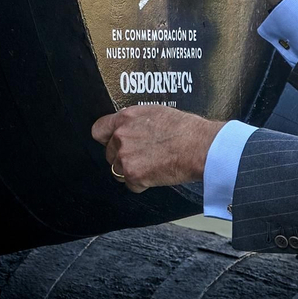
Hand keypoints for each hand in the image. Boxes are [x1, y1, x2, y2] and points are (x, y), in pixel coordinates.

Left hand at [91, 105, 224, 192]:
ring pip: (117, 171)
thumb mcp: (156, 112)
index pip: (98, 130)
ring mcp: (125, 157)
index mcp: (126, 118)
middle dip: (122, 157)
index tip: (112, 142)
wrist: (199, 146)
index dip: (106, 138)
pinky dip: (142, 184)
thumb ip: (136, 121)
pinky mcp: (133, 175)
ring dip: (131, 171)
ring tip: (152, 165)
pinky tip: (156, 173)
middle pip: (108, 153)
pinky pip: (131, 185)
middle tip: (143, 156)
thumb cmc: (186, 129)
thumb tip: (131, 128)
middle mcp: (121, 137)